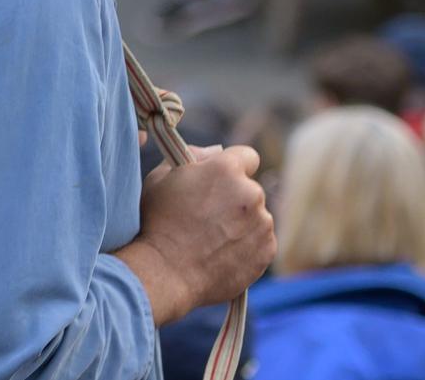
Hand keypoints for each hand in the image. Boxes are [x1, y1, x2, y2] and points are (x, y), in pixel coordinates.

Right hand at [116, 145, 274, 324]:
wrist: (165, 273)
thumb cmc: (157, 223)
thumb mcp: (162, 178)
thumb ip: (192, 156)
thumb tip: (215, 152)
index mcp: (226, 169)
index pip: (247, 156)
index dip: (233, 167)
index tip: (221, 181)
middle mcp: (250, 192)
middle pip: (250, 189)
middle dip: (234, 199)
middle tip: (208, 217)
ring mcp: (262, 223)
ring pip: (256, 217)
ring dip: (241, 224)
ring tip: (212, 241)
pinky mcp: (267, 251)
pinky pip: (261, 242)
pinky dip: (247, 247)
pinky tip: (221, 255)